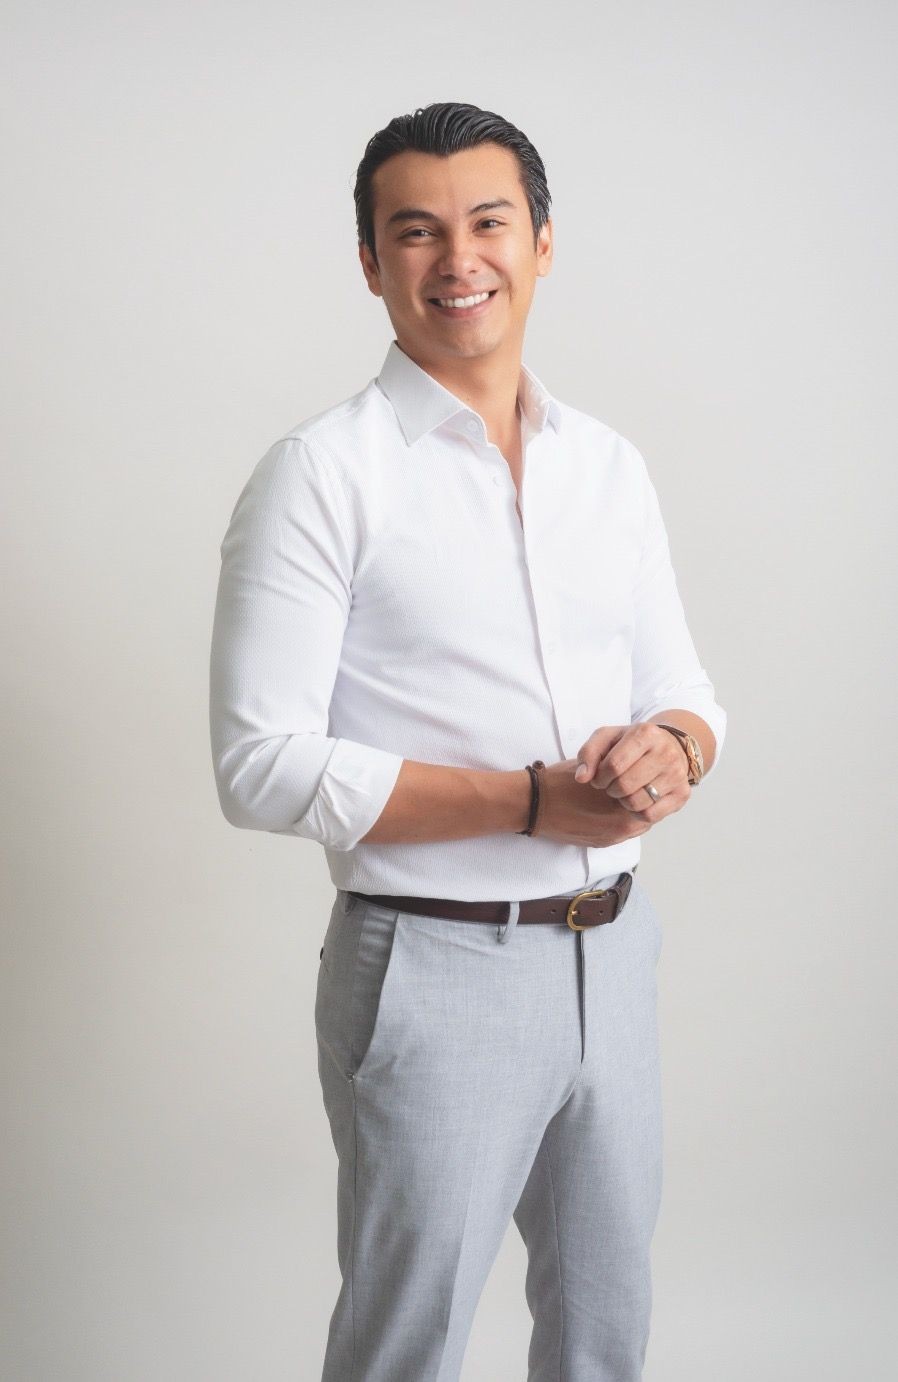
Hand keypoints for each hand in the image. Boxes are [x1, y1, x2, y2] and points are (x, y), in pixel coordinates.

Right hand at [530, 758, 652, 847]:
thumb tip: (634, 771)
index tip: (643, 776)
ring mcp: (609, 838)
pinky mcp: (598, 843)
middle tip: (636, 786)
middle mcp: (620, 829)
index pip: (651, 800)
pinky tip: (607, 808)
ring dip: (632, 813)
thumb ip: (619, 773)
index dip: (648, 786)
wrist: (534, 804)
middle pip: (646, 816)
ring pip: (635, 826)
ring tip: (620, 798)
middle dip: (643, 801)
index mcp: (622, 809)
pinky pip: (620, 833)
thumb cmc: (561, 782)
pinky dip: (619, 822)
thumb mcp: (595, 768)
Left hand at [573, 723, 690, 823]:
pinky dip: (638, 812)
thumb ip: (588, 753)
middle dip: (610, 790)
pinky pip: (650, 815)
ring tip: (624, 791)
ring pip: (637, 803)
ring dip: (623, 801)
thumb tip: (581, 778)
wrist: (668, 747)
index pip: (613, 765)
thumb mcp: (607, 738)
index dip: (599, 777)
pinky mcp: (682, 793)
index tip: (599, 777)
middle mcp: (666, 752)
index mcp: (646, 733)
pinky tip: (637, 799)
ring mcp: (677, 774)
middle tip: (610, 786)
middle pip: (625, 785)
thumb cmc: (631, 744)